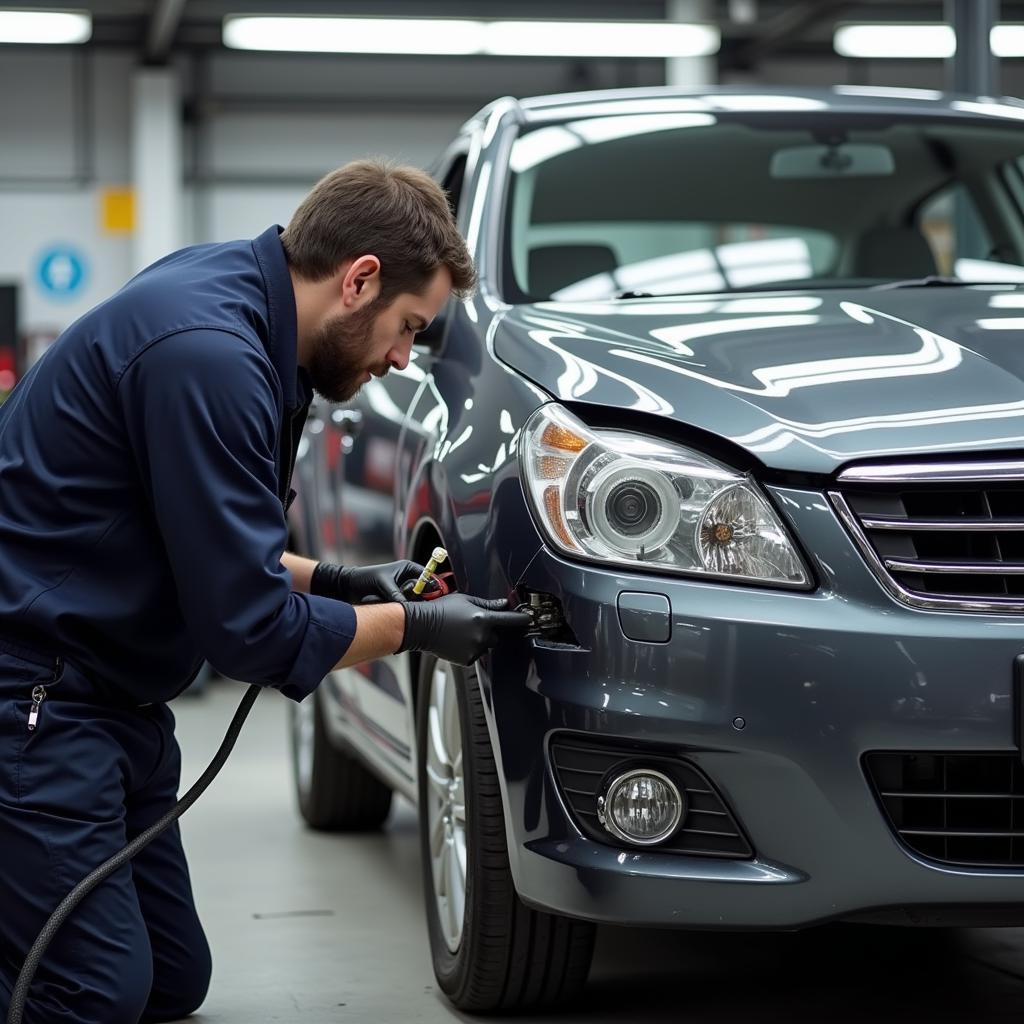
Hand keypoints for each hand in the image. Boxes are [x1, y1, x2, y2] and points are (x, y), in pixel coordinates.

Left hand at [310, 559, 425, 603]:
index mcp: (407, 568)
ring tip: (401, 607)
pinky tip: (395, 611)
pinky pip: (404, 606)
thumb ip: (395, 593)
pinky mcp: (395, 600)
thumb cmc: (364, 578)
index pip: (427, 576)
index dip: (431, 585)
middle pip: (423, 590)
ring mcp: (401, 590)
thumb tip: (406, 606)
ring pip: (414, 600)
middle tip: (418, 605)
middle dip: (421, 598)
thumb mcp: (382, 583)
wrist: (348, 586)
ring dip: (409, 605)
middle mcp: (406, 579)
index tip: (435, 595)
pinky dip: (402, 609)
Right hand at [399, 593, 531, 665]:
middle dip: (490, 631)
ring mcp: (475, 649)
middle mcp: (481, 635)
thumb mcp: (464, 600)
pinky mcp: (467, 660)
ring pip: (486, 646)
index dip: (521, 619)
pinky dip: (471, 650)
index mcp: (482, 618)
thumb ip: (486, 603)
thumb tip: (502, 604)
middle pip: (497, 636)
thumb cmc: (440, 610)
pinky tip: (458, 641)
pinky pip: (476, 655)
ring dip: (480, 640)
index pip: (510, 620)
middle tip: (473, 624)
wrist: (421, 627)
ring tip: (462, 632)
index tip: (529, 620)